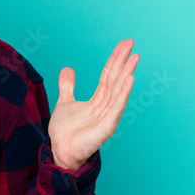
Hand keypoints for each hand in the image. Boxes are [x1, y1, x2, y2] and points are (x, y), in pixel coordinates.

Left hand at [48, 39, 138, 171]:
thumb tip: (68, 68)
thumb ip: (68, 87)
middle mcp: (105, 106)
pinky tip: (130, 80)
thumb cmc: (66, 132)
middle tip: (131, 43)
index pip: (108, 75)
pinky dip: (123, 94)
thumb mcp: (65, 103)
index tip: (124, 43)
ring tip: (134, 58)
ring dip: (126, 74)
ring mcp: (107, 116)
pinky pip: (116, 108)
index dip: (115, 59)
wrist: (60, 152)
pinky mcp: (106, 128)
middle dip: (123, 61)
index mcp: (98, 100)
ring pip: (118, 91)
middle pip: (116, 79)